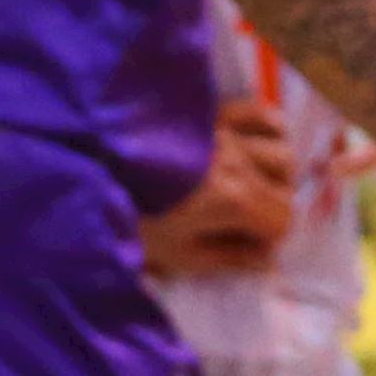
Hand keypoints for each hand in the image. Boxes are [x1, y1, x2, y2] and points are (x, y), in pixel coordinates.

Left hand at [142, 91, 296, 271]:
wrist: (89, 172)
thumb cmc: (134, 222)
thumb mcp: (179, 255)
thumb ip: (230, 258)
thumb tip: (268, 262)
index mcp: (234, 199)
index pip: (283, 219)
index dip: (269, 238)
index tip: (246, 246)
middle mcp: (239, 161)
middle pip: (286, 185)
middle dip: (272, 208)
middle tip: (245, 222)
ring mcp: (226, 132)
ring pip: (280, 150)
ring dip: (273, 172)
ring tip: (250, 185)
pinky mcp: (211, 113)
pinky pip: (257, 113)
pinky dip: (267, 128)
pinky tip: (255, 146)